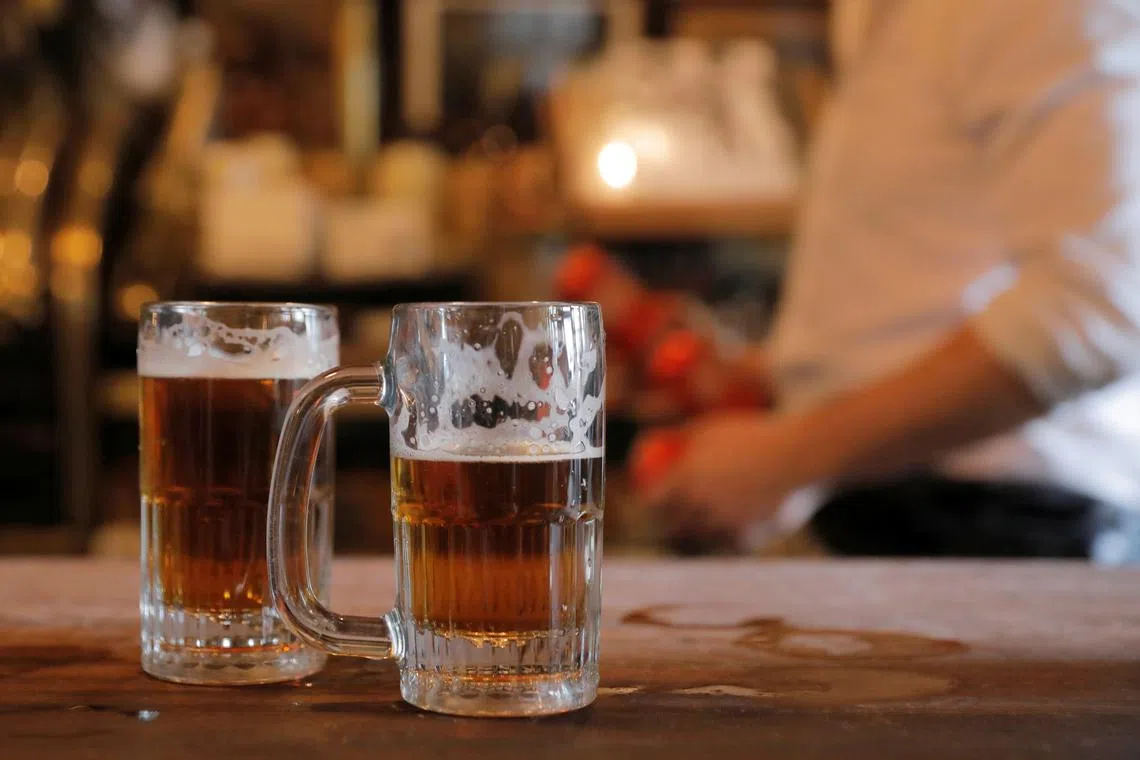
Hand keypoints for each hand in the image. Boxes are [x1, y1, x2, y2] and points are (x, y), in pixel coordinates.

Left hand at [632, 412, 821, 549]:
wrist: (802, 456)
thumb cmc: (754, 436)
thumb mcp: (712, 428)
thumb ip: (681, 437)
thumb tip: (652, 441)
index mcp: (686, 477)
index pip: (653, 503)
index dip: (649, 506)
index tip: (651, 504)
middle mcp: (700, 505)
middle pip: (672, 527)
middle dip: (667, 527)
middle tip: (670, 522)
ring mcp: (723, 525)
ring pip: (697, 541)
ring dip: (693, 537)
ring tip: (694, 532)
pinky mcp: (746, 540)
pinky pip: (726, 546)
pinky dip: (722, 541)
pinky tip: (724, 533)